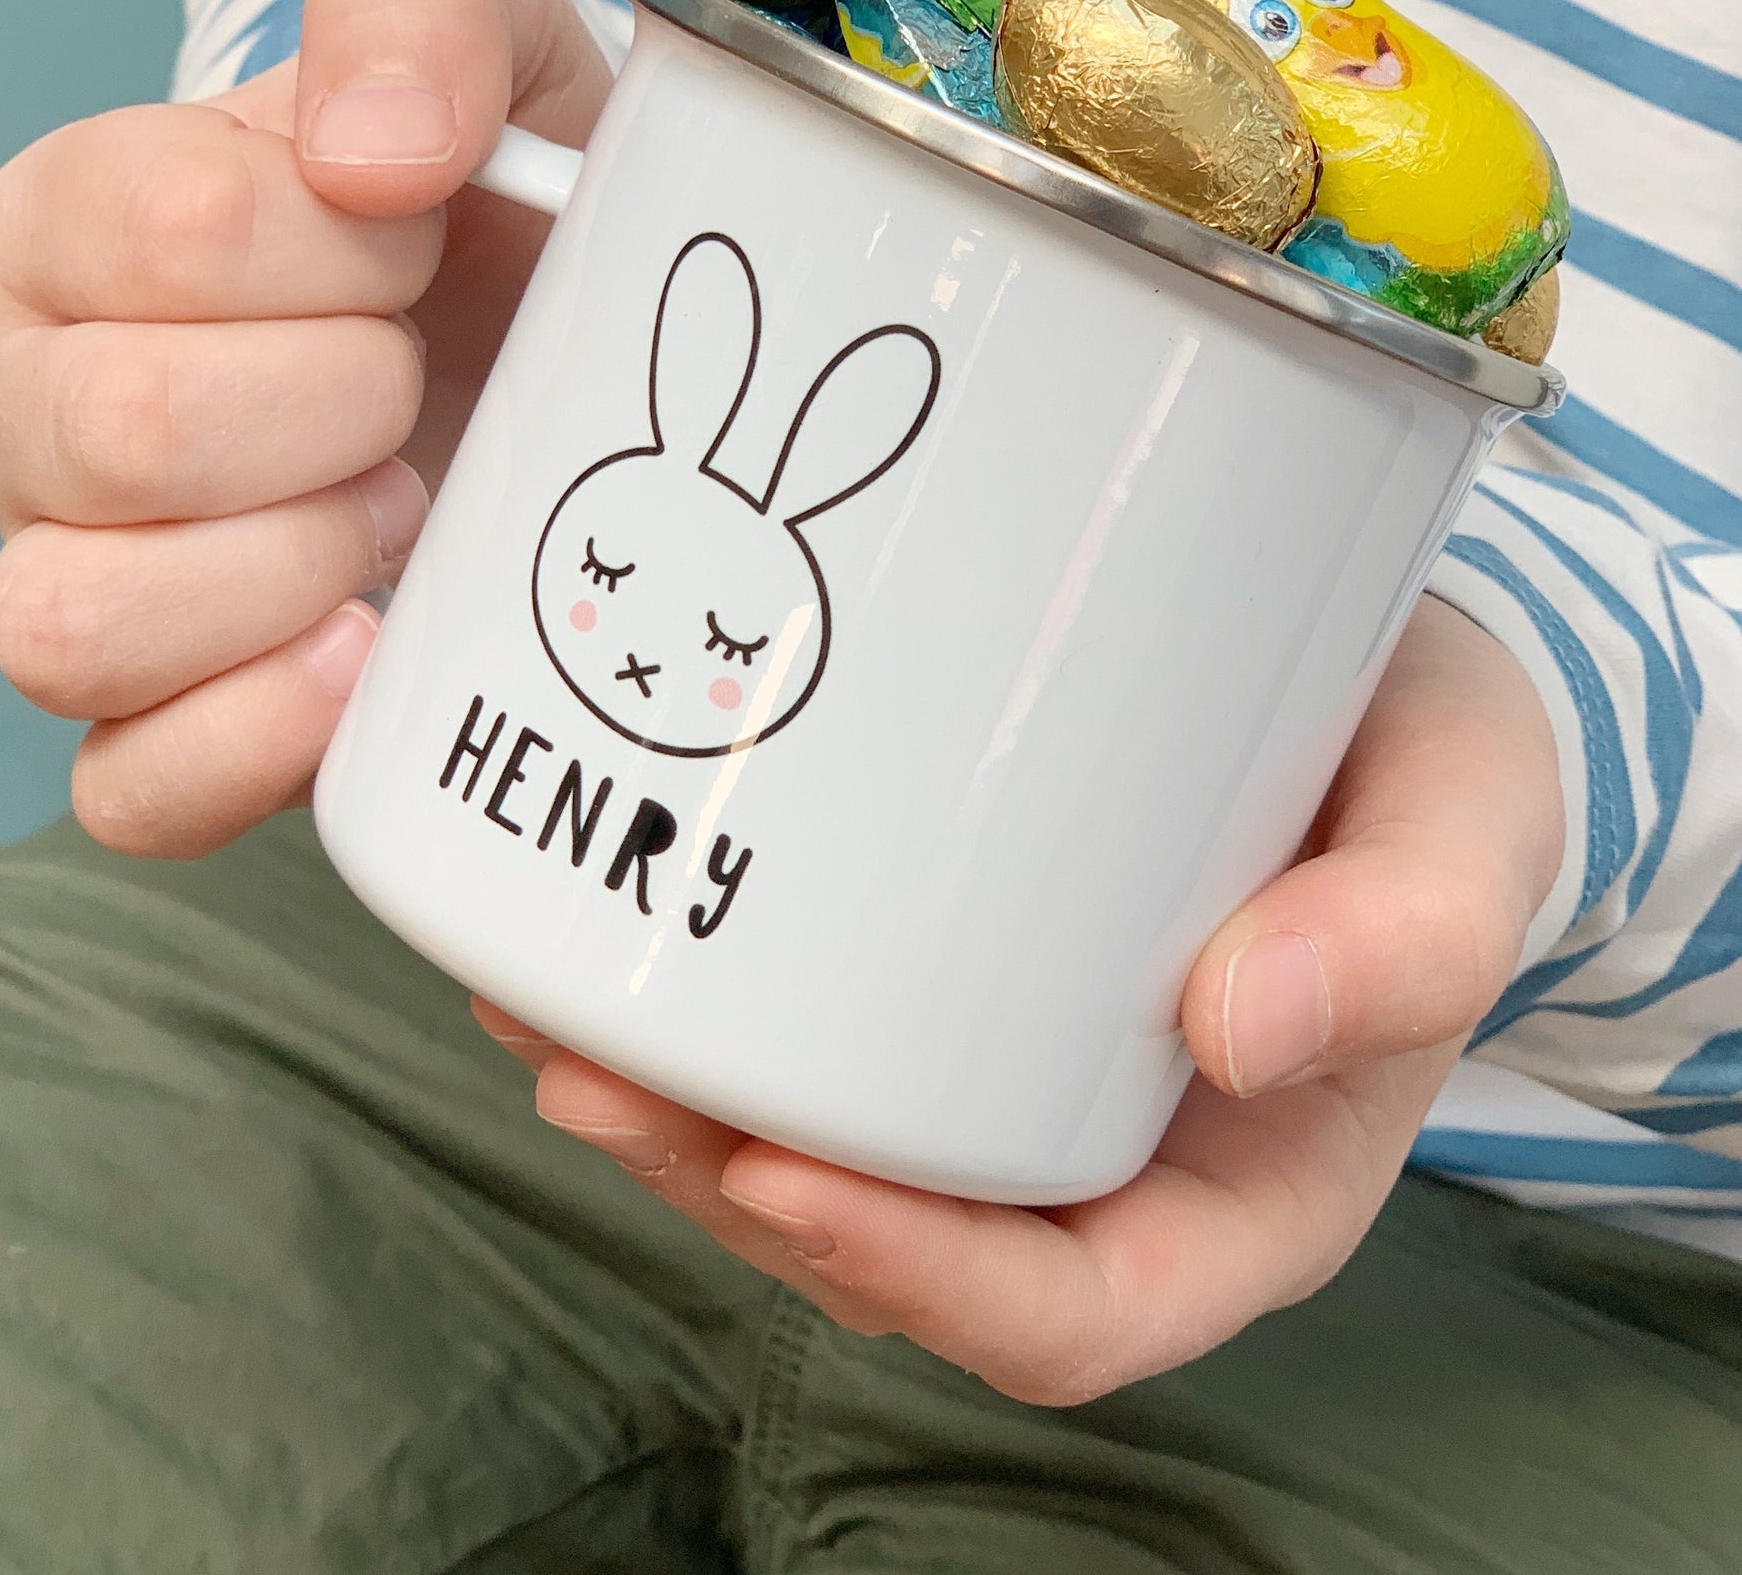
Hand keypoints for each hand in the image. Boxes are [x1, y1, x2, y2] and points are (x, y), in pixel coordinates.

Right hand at [0, 0, 609, 856]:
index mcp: (67, 228)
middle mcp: (31, 411)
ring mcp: (79, 582)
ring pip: (70, 626)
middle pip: (115, 435)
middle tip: (417, 382)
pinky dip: (252, 741)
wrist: (549, 339)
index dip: (343, 246)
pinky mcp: (161, 728)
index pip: (158, 232)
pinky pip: (127, 790)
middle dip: (337, 403)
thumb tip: (365, 149)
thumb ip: (417, 4)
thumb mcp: (486, 36)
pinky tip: (366, 658)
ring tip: (401, 511)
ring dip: (285, 568)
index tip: (420, 239)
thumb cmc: (493, 199)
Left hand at [479, 597, 1564, 1403]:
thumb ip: (1406, 937)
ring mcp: (1008, 1082)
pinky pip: (813, 1040)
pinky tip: (603, 920)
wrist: (1380, 694)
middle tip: (592, 1073)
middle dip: (724, 1183)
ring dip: (671, 1103)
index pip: (1064, 1315)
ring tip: (541, 1003)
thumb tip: (1240, 1025)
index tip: (780, 1176)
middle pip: (892, 1244)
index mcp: (1231, 1196)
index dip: (912, 1277)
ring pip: (820, 1150)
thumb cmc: (1437, 787)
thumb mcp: (1468, 840)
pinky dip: (701, 1006)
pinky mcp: (946, 986)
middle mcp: (1098, 1166)